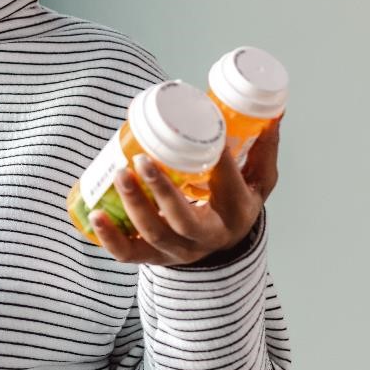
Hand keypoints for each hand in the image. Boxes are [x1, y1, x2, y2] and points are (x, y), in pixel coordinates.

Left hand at [91, 113, 281, 266]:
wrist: (225, 247)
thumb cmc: (236, 203)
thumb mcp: (258, 180)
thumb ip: (262, 147)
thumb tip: (274, 111)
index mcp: (237, 212)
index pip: (228, 185)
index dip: (218, 160)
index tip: (205, 130)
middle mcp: (209, 237)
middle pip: (185, 220)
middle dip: (162, 191)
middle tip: (142, 160)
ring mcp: (180, 251)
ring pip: (155, 235)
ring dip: (133, 206)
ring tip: (119, 173)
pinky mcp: (154, 258)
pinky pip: (130, 254)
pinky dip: (110, 238)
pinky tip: (95, 215)